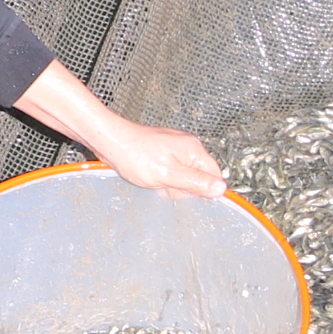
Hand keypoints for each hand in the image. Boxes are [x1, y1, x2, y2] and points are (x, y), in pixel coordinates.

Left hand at [94, 121, 225, 198]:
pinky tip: (150, 175)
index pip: (214, 176)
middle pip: (199, 176)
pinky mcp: (165, 149)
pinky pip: (172, 169)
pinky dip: (162, 176)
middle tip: (164, 183)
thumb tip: (221, 189)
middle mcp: (188, 145)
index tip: (184, 192)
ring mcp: (176, 146)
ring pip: (184, 174)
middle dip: (183, 186)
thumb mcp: (167, 174)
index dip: (202, 189)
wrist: (110, 141)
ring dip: (170, 182)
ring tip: (154, 178)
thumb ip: (195, 182)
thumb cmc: (134, 155)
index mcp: (194, 150)